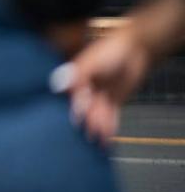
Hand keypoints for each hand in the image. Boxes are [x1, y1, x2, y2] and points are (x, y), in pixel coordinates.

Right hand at [54, 28, 152, 144]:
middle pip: (84, 109)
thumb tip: (56, 86)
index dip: (72, 110)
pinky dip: (109, 125)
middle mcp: (84, 89)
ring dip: (98, 127)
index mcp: (75, 79)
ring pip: (97, 115)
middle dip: (86, 123)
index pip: (70, 98)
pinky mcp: (113, 101)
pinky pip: (110, 115)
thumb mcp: (91, 61)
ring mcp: (99, 96)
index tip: (72, 123)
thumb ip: (76, 75)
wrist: (136, 50)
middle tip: (87, 136)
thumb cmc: (110, 51)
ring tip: (99, 141)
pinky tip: (108, 136)